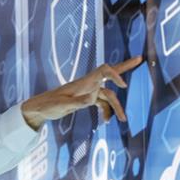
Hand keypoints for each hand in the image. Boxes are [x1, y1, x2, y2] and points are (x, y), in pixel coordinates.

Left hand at [20, 56, 142, 129]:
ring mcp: (88, 91)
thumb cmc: (48, 105)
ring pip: (108, 95)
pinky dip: (106, 111)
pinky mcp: (86, 99)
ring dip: (116, 107)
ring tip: (122, 120)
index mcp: (83, 82)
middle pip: (109, 73)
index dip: (114, 74)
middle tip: (140, 58)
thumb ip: (77, 102)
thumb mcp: (62, 105)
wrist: (39, 109)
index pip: (102, 71)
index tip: (123, 85)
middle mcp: (87, 84)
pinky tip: (105, 121)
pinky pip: (102, 103)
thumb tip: (92, 99)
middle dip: (125, 67)